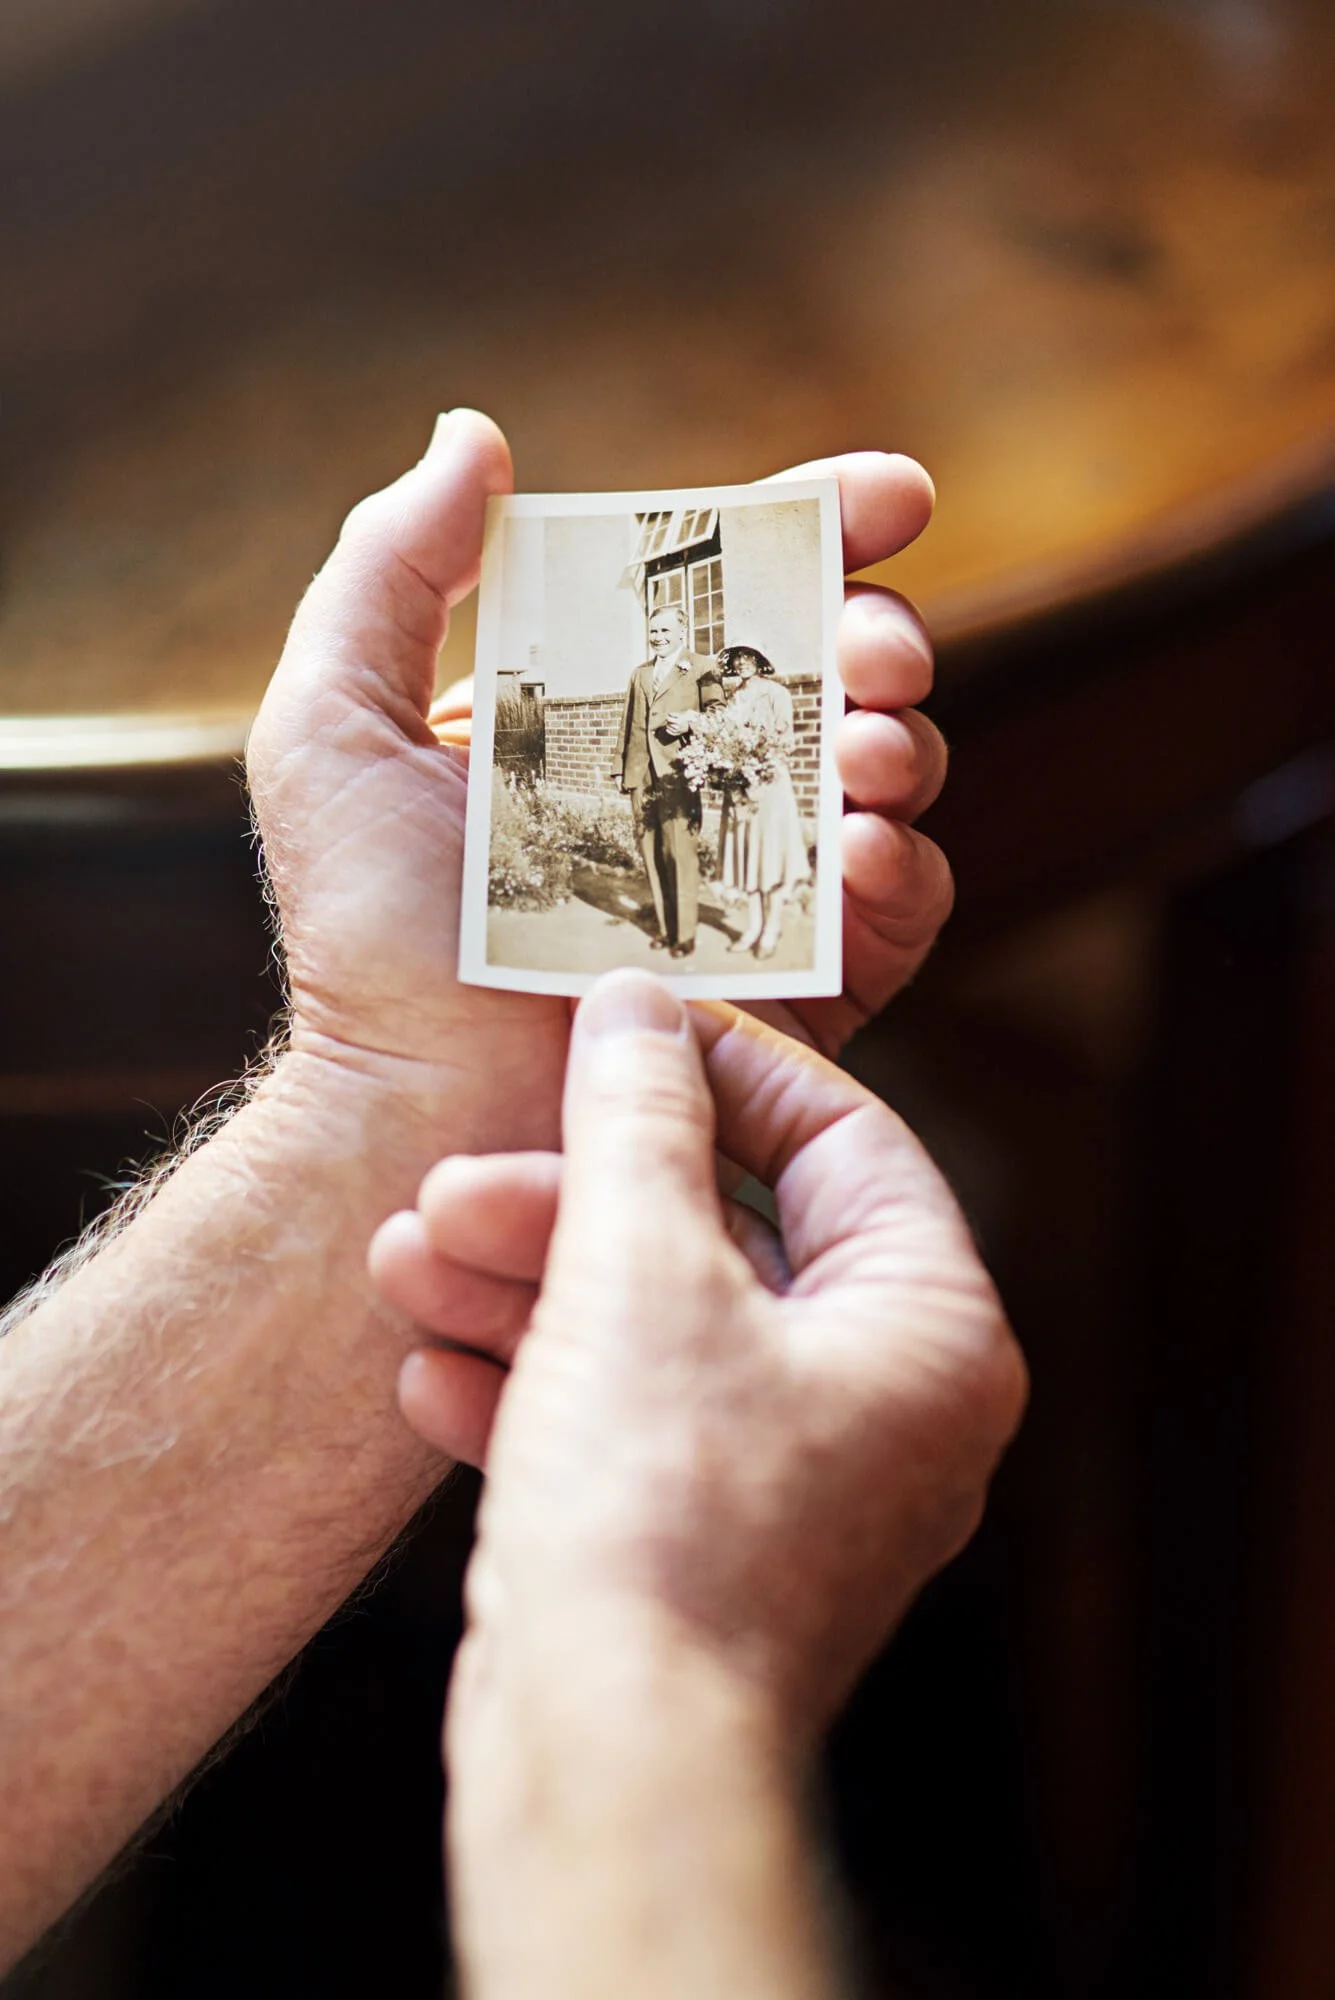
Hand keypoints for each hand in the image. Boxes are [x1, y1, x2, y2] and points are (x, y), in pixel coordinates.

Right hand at [371, 970, 1025, 1732]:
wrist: (605, 1763)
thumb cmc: (659, 1519)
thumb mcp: (641, 1272)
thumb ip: (639, 1118)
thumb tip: (635, 1007)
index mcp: (927, 1329)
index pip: (840, 1139)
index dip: (723, 1065)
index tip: (617, 1024)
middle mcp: (881, 1405)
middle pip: (725, 1239)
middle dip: (574, 1203)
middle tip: (460, 1178)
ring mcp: (793, 1482)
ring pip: (657, 1331)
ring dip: (525, 1290)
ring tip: (406, 1261)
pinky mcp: (705, 1543)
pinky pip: (626, 1423)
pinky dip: (533, 1389)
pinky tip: (427, 1376)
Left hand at [427, 435, 949, 1059]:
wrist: (418, 1107)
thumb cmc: (365, 932)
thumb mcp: (334, 726)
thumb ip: (388, 571)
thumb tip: (476, 440)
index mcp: (608, 713)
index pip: (732, 598)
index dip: (823, 530)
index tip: (891, 498)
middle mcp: (693, 786)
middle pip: (835, 675)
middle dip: (881, 636)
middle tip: (864, 650)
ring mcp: (756, 884)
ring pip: (889, 777)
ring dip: (901, 739)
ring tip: (858, 749)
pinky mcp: (802, 986)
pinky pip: (897, 910)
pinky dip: (906, 866)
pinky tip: (860, 851)